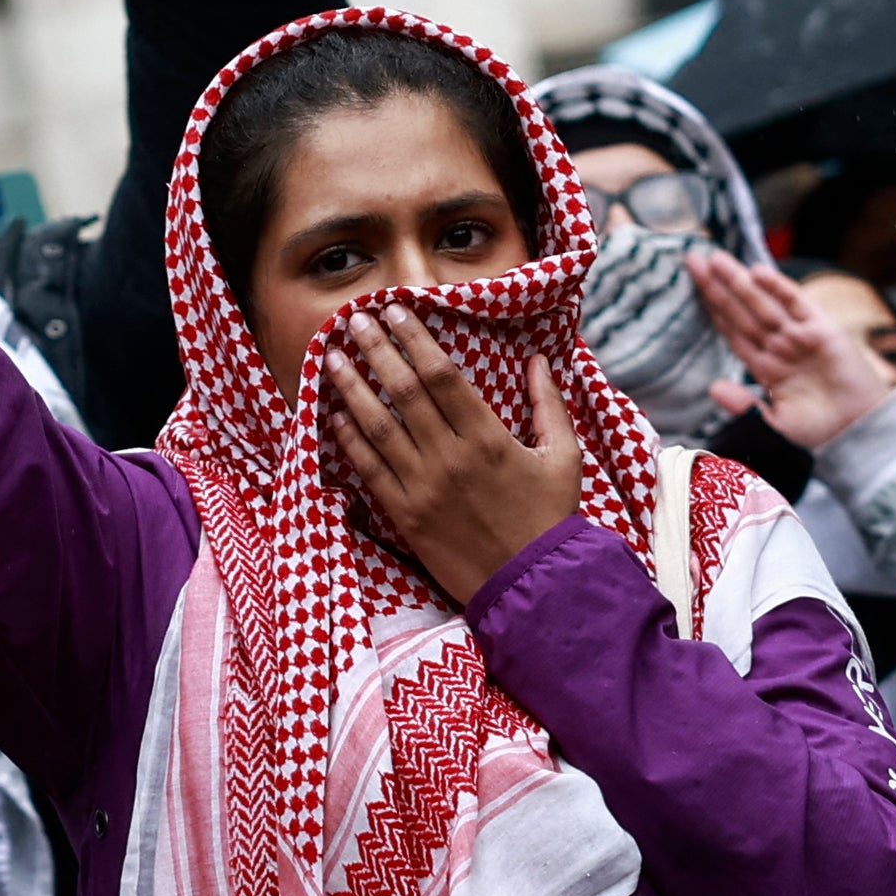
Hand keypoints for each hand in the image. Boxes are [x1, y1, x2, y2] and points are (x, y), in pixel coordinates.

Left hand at [322, 306, 581, 606]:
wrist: (534, 586)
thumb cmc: (551, 518)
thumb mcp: (565, 458)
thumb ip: (549, 406)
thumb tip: (538, 359)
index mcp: (488, 438)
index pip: (442, 375)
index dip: (414, 338)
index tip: (394, 309)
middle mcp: (451, 457)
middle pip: (404, 391)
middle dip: (376, 350)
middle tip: (354, 319)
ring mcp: (424, 487)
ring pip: (378, 427)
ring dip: (352, 388)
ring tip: (330, 358)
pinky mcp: (407, 516)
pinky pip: (370, 471)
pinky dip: (350, 441)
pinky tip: (335, 415)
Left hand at [692, 248, 885, 449]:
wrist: (861, 433)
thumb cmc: (820, 430)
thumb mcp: (775, 424)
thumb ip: (745, 406)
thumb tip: (713, 388)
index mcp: (764, 364)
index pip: (731, 330)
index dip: (712, 308)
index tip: (691, 287)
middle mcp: (779, 345)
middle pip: (741, 311)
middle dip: (717, 286)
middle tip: (692, 259)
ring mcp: (800, 336)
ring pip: (763, 303)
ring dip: (740, 281)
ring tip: (715, 259)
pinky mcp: (824, 331)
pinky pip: (798, 304)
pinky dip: (780, 288)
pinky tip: (758, 271)